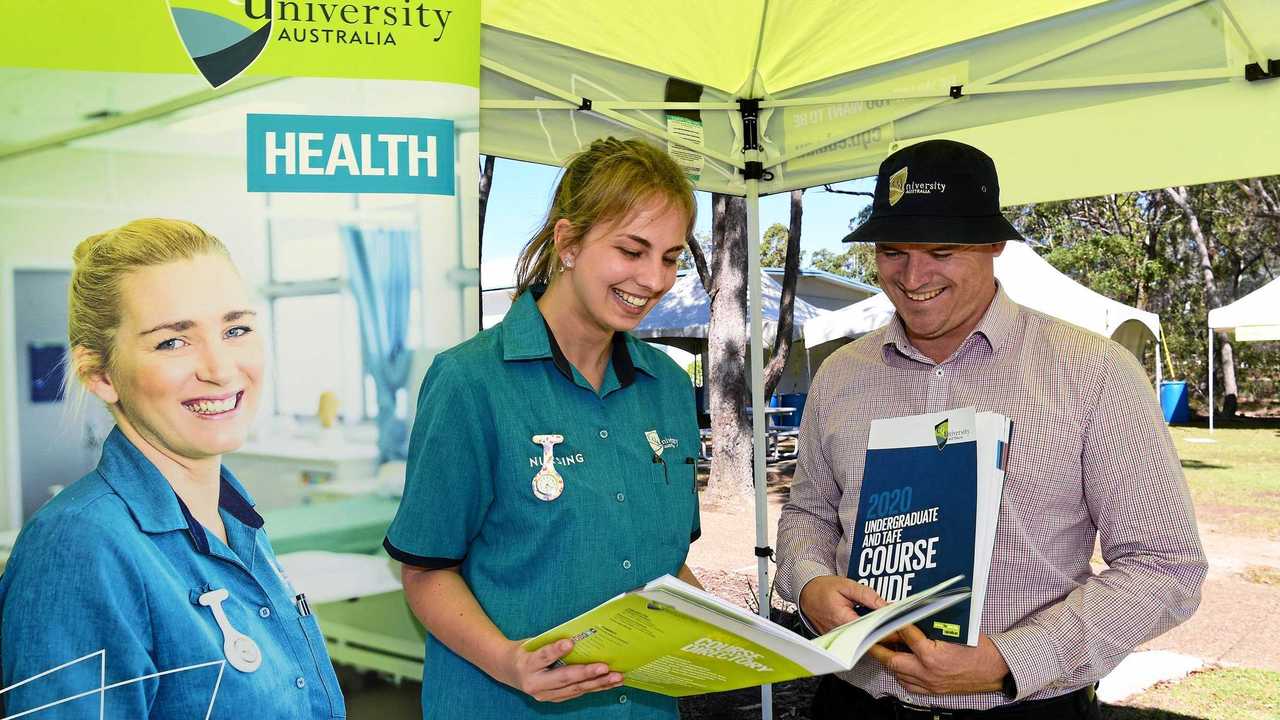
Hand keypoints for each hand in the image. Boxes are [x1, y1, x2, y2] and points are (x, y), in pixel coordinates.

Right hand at [493, 638, 623, 702]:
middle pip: (563, 678)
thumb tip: (580, 635)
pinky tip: (610, 683)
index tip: (570, 642)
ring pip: (575, 689)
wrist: (507, 670)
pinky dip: (595, 687)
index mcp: (527, 664)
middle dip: (586, 673)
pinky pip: (577, 693)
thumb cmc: (524, 651)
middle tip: (605, 667)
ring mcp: (545, 694)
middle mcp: (534, 683)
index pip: (542, 657)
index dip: (556, 650)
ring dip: (598, 683)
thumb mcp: (532, 643)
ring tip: (616, 677)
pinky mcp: (554, 699)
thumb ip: (551, 642)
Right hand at [798, 576, 886, 633]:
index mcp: (843, 620)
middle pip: (868, 637)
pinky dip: (864, 632)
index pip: (871, 629)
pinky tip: (870, 625)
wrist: (807, 594)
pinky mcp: (838, 641)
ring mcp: (839, 639)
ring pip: (863, 640)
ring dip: (874, 632)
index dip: (886, 626)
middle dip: (882, 630)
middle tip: (893, 623)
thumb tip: (885, 606)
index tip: (896, 622)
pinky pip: (856, 639)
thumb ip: (867, 595)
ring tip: (881, 622)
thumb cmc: (823, 589)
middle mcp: (840, 633)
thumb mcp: (847, 586)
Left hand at [867, 624, 1009, 694]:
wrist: (996, 670)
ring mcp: (930, 684)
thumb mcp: (956, 631)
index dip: (894, 622)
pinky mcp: (933, 691)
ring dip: (887, 661)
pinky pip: (908, 685)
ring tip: (880, 648)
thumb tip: (913, 615)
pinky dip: (900, 674)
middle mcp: (928, 672)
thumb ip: (932, 625)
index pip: (905, 635)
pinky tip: (898, 664)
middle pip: (892, 660)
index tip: (885, 614)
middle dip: (878, 647)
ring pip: (897, 673)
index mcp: (934, 655)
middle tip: (869, 636)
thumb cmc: (980, 649)